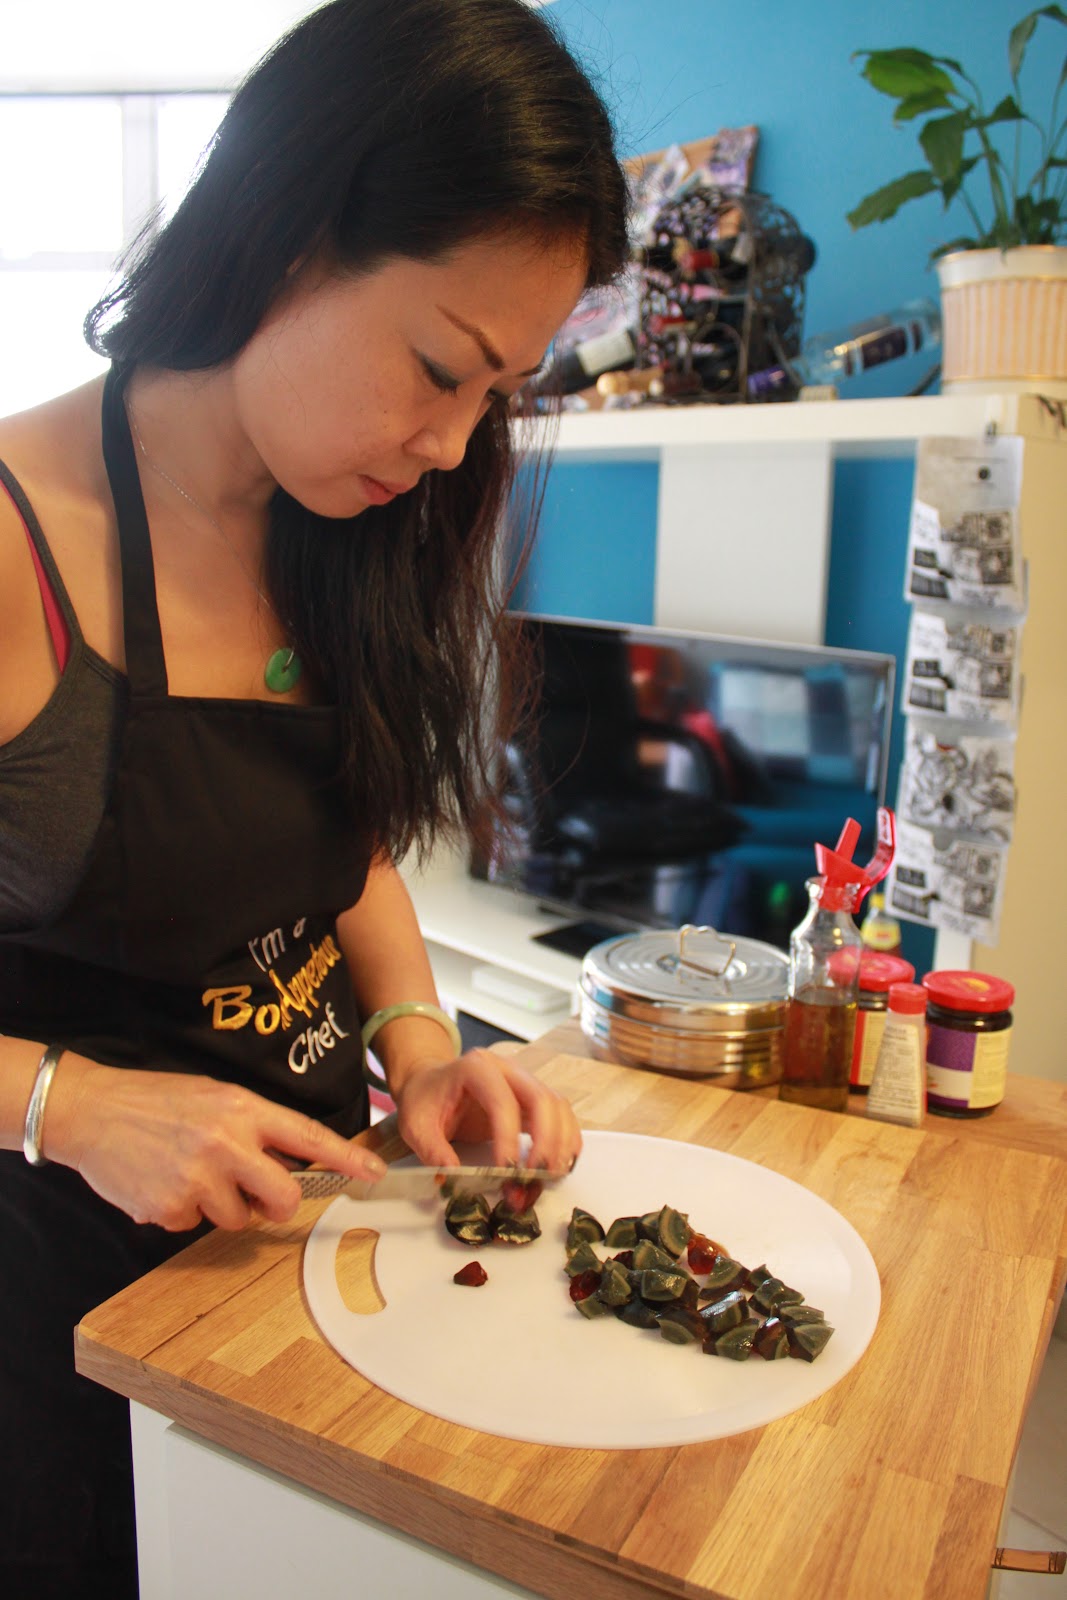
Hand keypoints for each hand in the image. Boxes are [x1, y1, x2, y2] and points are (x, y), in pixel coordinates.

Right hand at [50, 1059, 385, 1231]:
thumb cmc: (155, 1101)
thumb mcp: (214, 1097)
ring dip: (221, 1206)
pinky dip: (182, 1211)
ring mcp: (199, 1179)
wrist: (90, 1110)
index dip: (346, 1158)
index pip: (308, 1136)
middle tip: (256, 1194)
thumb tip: (288, 1159)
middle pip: (285, 1197)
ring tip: (188, 1172)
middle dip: (276, 1203)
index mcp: (242, 1110)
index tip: (374, 1174)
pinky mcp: (170, 1208)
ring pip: (238, 1218)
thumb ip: (253, 1126)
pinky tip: (161, 1182)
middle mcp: (227, 1144)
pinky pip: (194, 1225)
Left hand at [393, 1049, 581, 1173]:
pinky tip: (557, 1164)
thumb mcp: (414, 1125)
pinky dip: (566, 1139)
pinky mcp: (532, 1098)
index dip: (509, 1138)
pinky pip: (560, 1114)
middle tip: (534, 1176)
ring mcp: (523, 1081)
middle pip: (542, 1098)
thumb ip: (432, 1151)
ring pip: (558, 1106)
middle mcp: (506, 1069)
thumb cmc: (424, 1100)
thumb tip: (451, 1178)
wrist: (430, 1085)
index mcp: (476, 1069)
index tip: (506, 1170)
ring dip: (560, 1143)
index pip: (503, 1101)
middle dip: (545, 1141)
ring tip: (548, 1176)